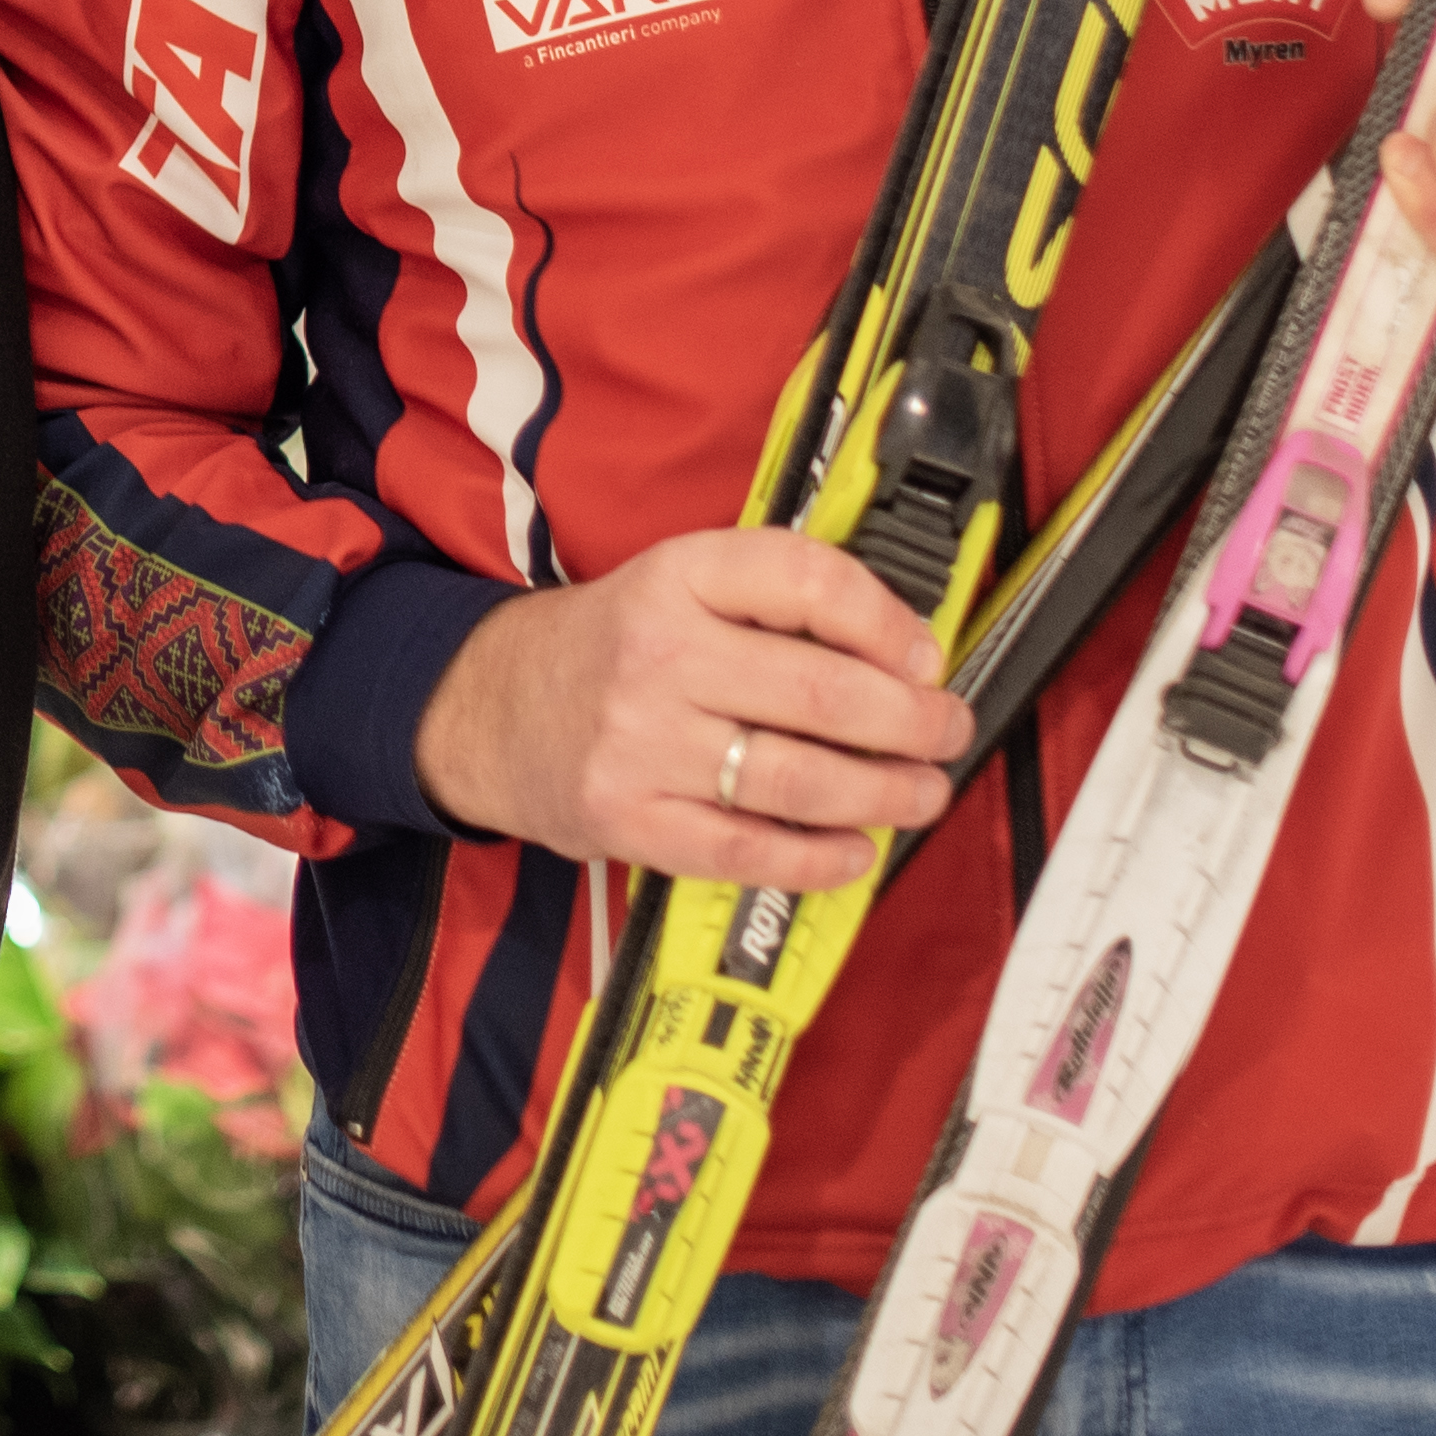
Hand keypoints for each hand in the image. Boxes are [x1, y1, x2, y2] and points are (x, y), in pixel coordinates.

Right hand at [411, 530, 967, 891]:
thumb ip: (775, 600)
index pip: (807, 582)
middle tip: (946, 733)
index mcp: (678, 576)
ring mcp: (641, 743)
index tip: (926, 657)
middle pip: (823, 694)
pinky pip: (748, 851)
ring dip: (886, 794)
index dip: (889, 623)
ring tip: (920, 793)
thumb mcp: (678, 582)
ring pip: (799, 780)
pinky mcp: (629, 819)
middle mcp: (659, 655)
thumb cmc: (612, 646)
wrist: (489, 705)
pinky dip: (819, 859)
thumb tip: (905, 651)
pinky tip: (855, 851)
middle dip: (914, 723)